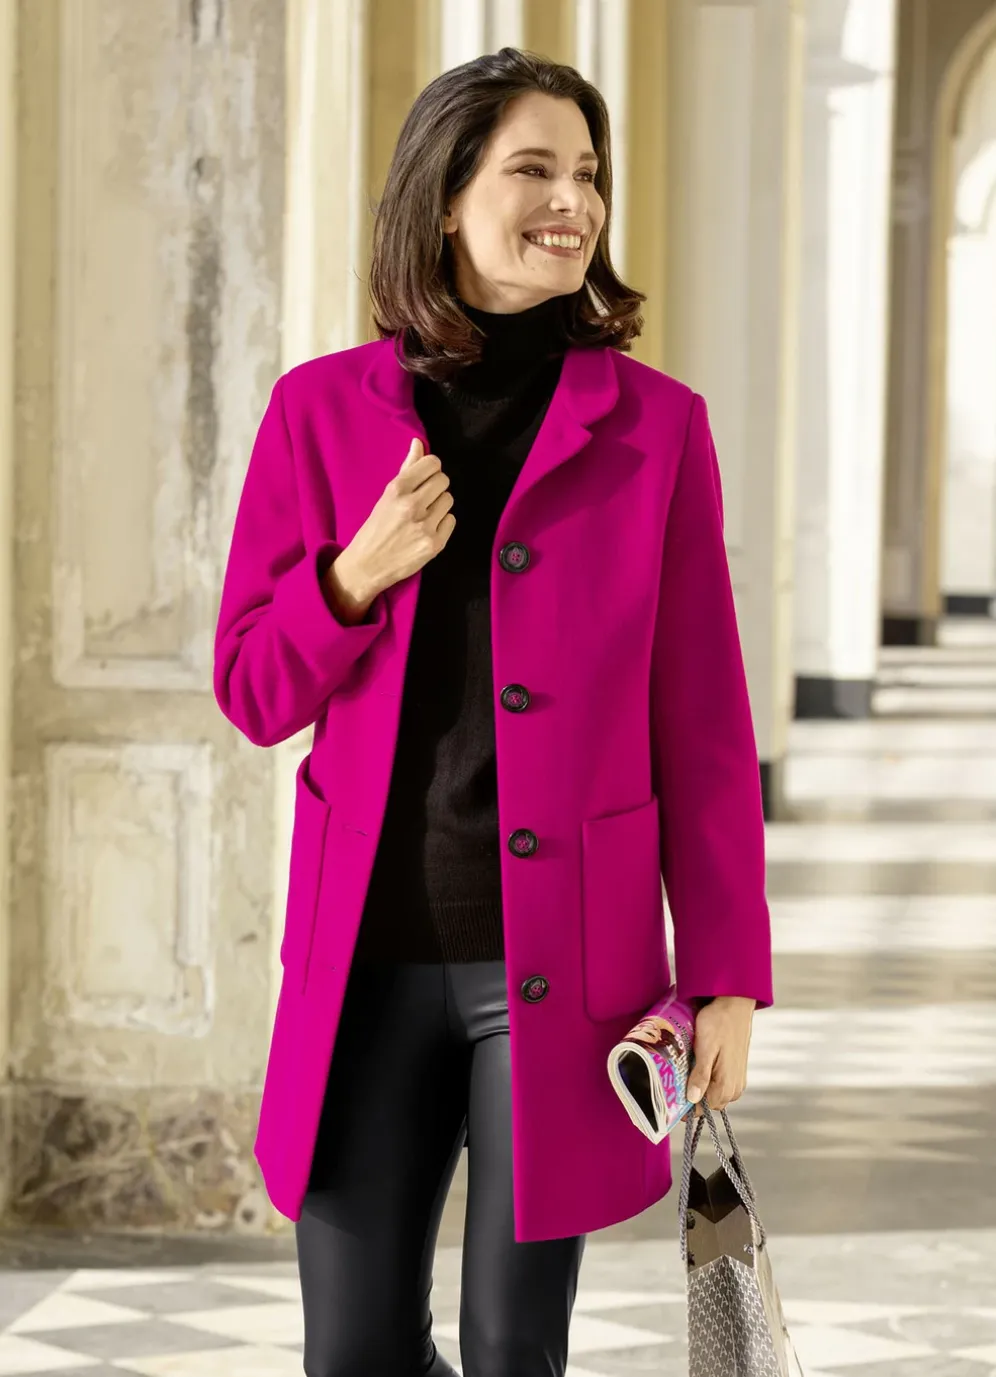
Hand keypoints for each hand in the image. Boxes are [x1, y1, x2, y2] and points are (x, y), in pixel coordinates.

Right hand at [335, 438, 455, 601]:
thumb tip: (419, 443)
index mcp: (398, 489)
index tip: (426, 476)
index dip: (431, 468)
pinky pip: (451, 520)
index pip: (432, 464)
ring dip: (439, 505)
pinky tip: (427, 529)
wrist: (367, 565)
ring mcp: (425, 526)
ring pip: (448, 500)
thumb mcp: (386, 496)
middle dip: (436, 487)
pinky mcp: (434, 544)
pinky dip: (442, 523)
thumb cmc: (376, 528)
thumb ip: (407, 470)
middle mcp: (412, 505)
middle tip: (424, 498)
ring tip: (424, 515)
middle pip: (443, 481)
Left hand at [686, 996, 754, 1116]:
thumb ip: (700, 1075)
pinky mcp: (737, 1070)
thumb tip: (693, 1099)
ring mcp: (737, 1079)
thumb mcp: (705, 1048)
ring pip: (713, 1093)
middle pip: (708, 1103)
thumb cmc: (719, 1022)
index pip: (702, 1109)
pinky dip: (708, 1078)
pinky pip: (719, 1083)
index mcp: (727, 1085)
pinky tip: (698, 1064)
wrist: (735, 1003)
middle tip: (674, 1079)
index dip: (685, 1106)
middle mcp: (735, 1087)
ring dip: (699, 1086)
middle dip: (691, 1095)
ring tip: (685, 1070)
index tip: (670, 1097)